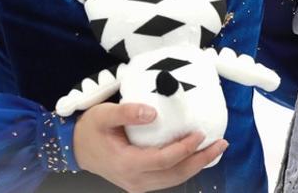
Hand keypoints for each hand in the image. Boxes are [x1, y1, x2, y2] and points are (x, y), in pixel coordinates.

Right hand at [73, 102, 227, 192]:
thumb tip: (153, 112)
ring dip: (196, 165)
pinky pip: (167, 179)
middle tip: (221, 144)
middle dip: (200, 160)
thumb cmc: (90, 129)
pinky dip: (184, 168)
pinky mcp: (140, 182)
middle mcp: (134, 179)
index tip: (200, 133)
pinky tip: (197, 156)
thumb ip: (127, 112)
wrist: (76, 147)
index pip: (163, 160)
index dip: (184, 149)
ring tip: (216, 149)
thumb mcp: (104, 114)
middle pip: (174, 175)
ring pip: (173, 180)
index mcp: (126, 163)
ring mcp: (137, 184)